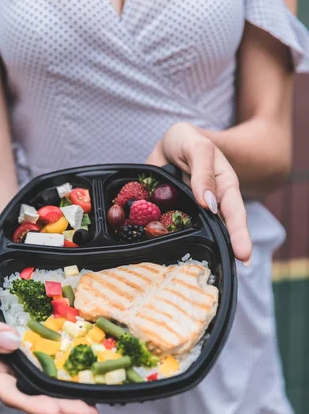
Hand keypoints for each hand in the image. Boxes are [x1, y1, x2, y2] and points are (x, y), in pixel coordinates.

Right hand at [0, 295, 98, 413]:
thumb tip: (11, 342)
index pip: (12, 395)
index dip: (35, 405)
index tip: (57, 411)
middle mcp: (7, 376)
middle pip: (35, 398)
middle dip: (62, 408)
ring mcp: (23, 368)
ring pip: (48, 389)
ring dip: (70, 401)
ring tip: (93, 410)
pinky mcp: (37, 357)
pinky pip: (54, 371)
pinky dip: (72, 380)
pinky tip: (91, 387)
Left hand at [147, 123, 251, 262]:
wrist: (170, 144)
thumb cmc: (188, 141)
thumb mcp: (197, 146)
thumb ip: (203, 171)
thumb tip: (208, 204)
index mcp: (223, 187)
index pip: (234, 212)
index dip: (239, 233)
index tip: (243, 254)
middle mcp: (210, 204)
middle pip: (220, 230)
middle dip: (228, 249)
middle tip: (237, 269)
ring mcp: (191, 212)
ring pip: (196, 234)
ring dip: (200, 251)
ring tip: (206, 272)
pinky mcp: (170, 216)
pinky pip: (169, 230)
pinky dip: (168, 241)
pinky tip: (169, 258)